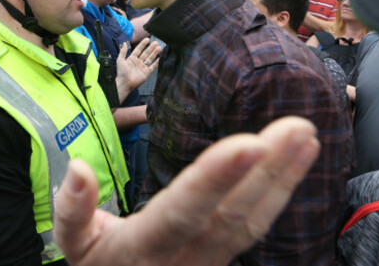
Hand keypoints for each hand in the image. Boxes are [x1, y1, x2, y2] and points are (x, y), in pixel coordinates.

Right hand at [54, 116, 319, 265]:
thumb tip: (77, 167)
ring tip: (306, 137)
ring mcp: (212, 258)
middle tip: (297, 127)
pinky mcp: (224, 253)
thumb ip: (73, 210)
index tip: (250, 143)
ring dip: (283, 178)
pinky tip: (295, 161)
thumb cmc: (102, 265)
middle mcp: (188, 255)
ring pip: (253, 222)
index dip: (216, 178)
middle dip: (267, 170)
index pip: (184, 210)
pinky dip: (279, 191)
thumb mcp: (76, 244)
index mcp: (147, 247)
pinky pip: (255, 225)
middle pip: (233, 216)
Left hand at [115, 38, 160, 101]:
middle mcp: (138, 62)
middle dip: (151, 48)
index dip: (143, 44)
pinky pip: (153, 67)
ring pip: (150, 59)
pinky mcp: (147, 73)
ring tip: (159, 48)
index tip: (147, 39)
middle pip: (146, 53)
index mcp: (132, 59)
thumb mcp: (120, 60)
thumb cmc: (121, 73)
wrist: (124, 83)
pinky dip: (157, 62)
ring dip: (154, 53)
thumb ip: (123, 52)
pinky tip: (160, 58)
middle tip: (156, 43)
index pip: (138, 50)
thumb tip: (124, 43)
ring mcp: (143, 67)